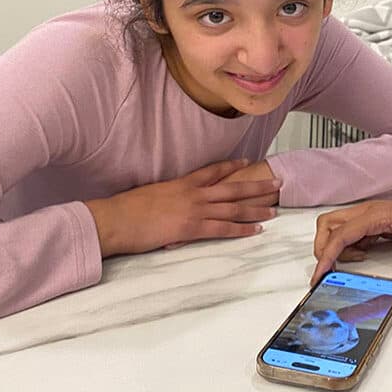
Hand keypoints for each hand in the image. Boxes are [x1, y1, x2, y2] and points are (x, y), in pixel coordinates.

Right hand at [85, 158, 281, 257]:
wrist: (114, 219)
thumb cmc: (125, 210)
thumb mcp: (150, 195)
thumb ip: (167, 197)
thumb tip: (172, 205)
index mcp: (181, 183)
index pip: (212, 170)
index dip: (231, 166)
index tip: (247, 161)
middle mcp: (193, 193)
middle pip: (233, 187)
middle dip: (257, 186)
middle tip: (277, 182)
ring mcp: (194, 209)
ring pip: (233, 208)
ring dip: (256, 209)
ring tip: (274, 209)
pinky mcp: (191, 228)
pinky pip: (223, 228)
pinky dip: (242, 229)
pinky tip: (256, 230)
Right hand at [311, 197, 391, 304]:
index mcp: (376, 215)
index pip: (341, 234)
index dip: (327, 255)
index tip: (320, 274)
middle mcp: (367, 212)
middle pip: (328, 224)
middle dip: (324, 248)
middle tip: (330, 269)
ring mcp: (366, 215)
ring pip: (334, 226)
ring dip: (335, 246)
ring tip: (354, 260)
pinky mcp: (369, 221)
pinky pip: (346, 232)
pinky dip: (346, 246)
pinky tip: (362, 255)